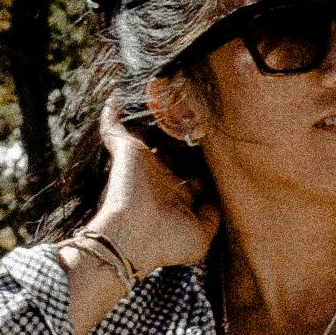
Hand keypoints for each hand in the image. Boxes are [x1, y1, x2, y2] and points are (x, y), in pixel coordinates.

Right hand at [88, 98, 215, 285]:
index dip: (206, 159)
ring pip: (150, 133)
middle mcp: (160, 177)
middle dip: (187, 133)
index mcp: (176, 195)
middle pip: (175, 148)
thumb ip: (213, 216)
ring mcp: (142, 163)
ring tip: (173, 94)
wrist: (133, 238)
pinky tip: (119, 93)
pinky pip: (114, 126)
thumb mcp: (201, 236)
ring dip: (158, 117)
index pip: (194, 171)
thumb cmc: (165, 242)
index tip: (221, 144)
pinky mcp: (126, 150)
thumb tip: (220, 198)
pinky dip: (114, 111)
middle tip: (203, 115)